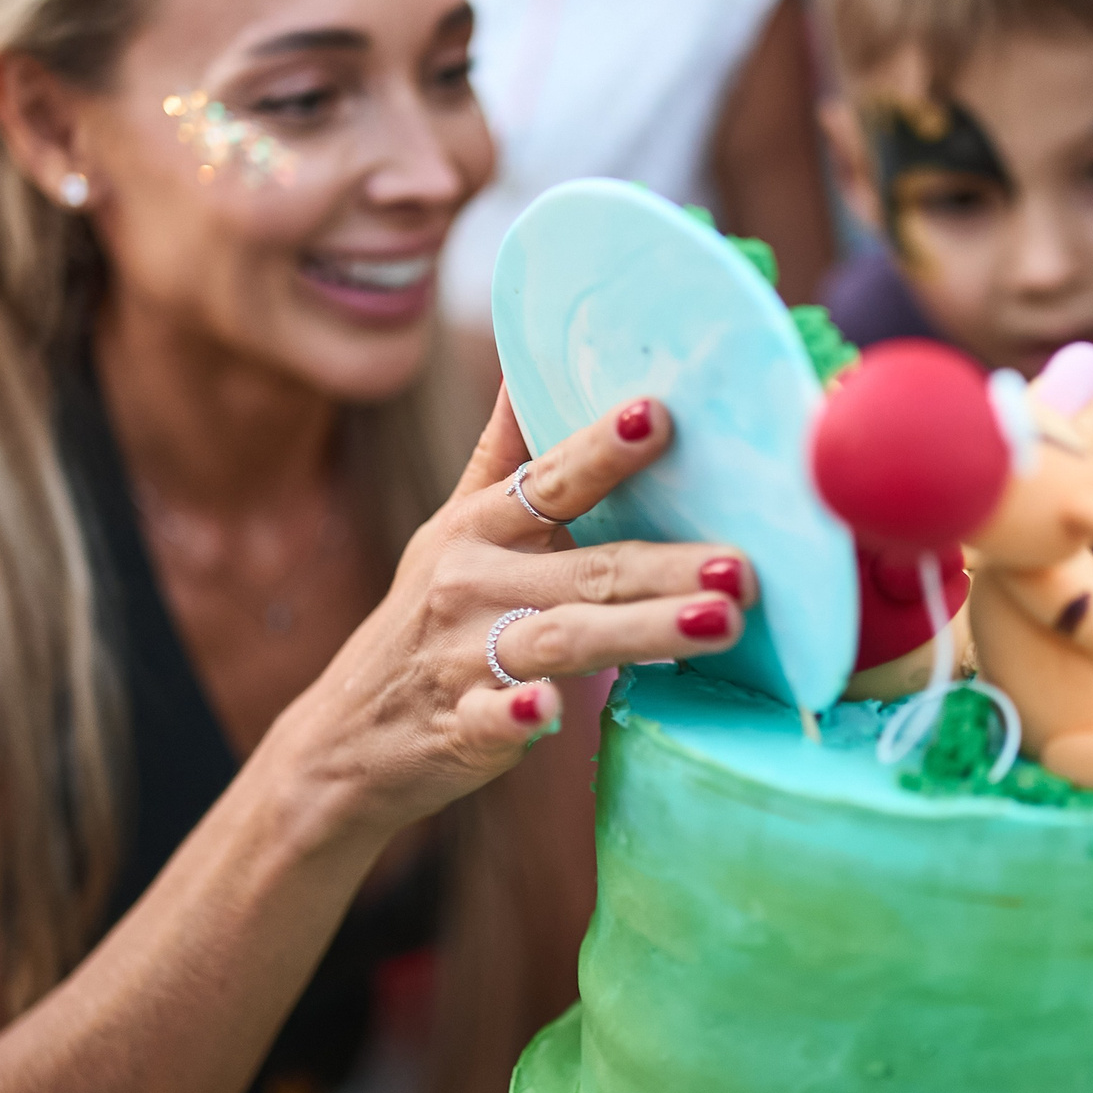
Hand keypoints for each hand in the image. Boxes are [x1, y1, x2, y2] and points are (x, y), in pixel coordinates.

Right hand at [274, 387, 756, 840]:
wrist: (347, 739)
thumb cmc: (427, 619)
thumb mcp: (453, 528)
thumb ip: (504, 451)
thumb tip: (527, 353)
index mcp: (480, 526)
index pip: (552, 479)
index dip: (603, 449)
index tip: (659, 416)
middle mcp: (472, 583)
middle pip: (587, 569)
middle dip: (668, 565)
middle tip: (745, 566)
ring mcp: (463, 657)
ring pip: (563, 639)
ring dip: (642, 631)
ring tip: (723, 624)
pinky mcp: (459, 729)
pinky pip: (492, 720)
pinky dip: (519, 716)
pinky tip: (552, 713)